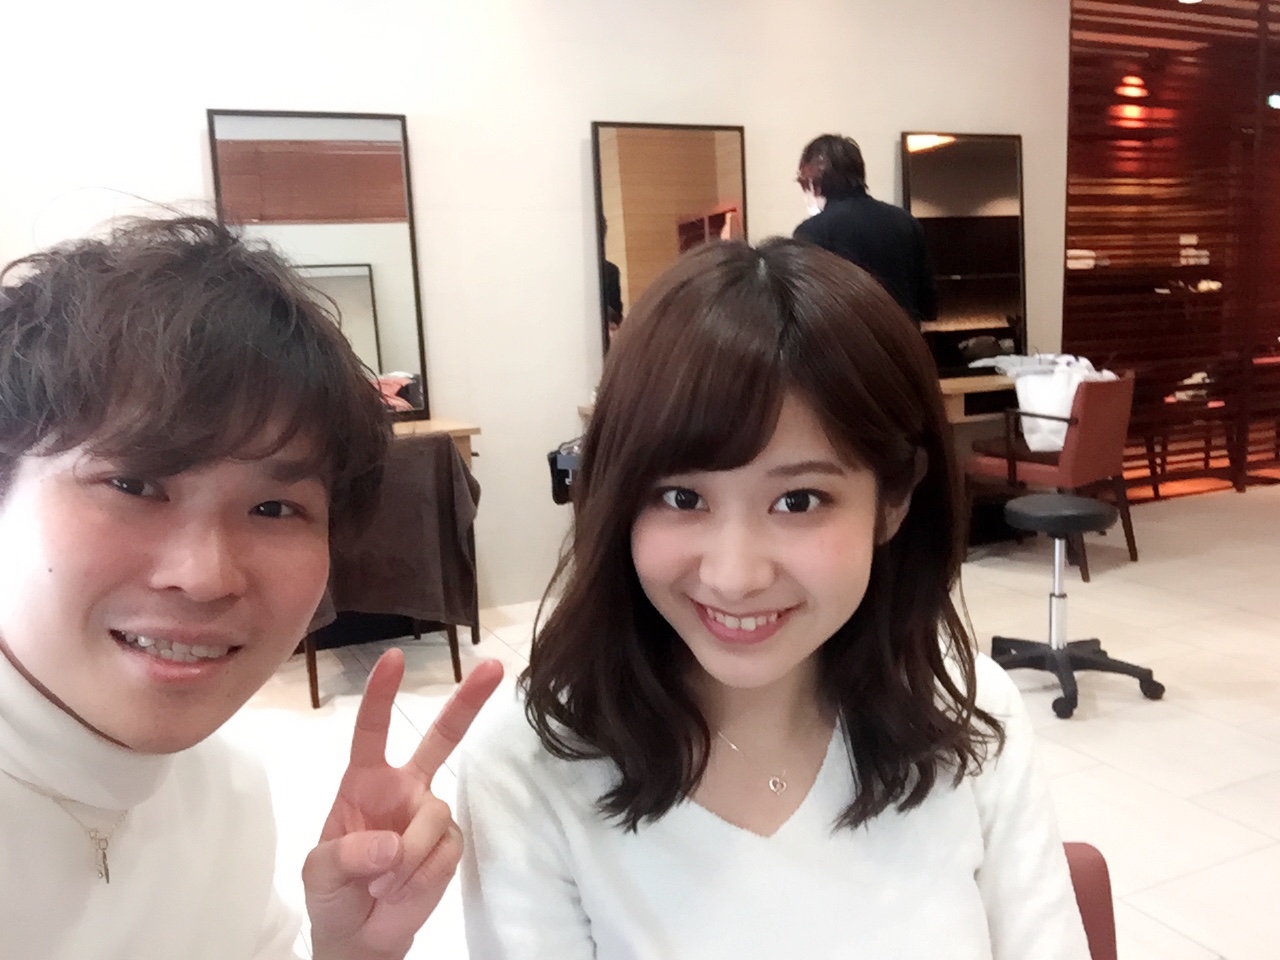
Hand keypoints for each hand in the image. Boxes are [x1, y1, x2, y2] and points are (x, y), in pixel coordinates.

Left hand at [303, 649, 503, 959]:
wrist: (358, 938)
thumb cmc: (331, 894)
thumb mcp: (319, 872)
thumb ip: (347, 854)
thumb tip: (391, 845)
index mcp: (365, 781)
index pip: (372, 731)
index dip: (382, 694)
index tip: (394, 658)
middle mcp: (405, 788)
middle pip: (442, 738)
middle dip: (468, 702)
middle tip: (494, 666)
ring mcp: (430, 815)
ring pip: (434, 816)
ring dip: (407, 857)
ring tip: (382, 885)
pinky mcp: (449, 846)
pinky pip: (446, 850)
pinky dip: (421, 876)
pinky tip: (402, 890)